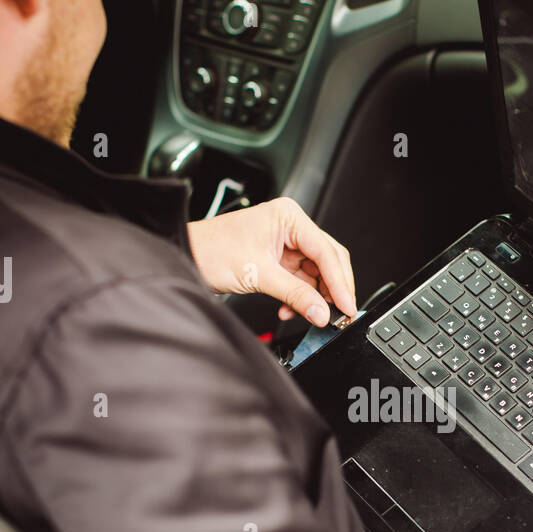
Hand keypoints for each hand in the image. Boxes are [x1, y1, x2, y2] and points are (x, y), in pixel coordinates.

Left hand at [186, 197, 355, 326]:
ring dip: (314, 297)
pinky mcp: (277, 260)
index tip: (347, 306)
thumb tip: (322, 312)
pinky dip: (299, 297)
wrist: (185, 256)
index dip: (339, 282)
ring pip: (315, 273)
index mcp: (289, 217)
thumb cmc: (211, 250)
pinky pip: (299, 281)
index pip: (326, 251)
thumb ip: (295, 295)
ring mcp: (284, 243)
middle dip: (332, 289)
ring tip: (312, 314)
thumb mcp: (258, 275)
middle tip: (339, 313)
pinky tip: (290, 310)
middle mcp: (290, 226)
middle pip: (327, 260)